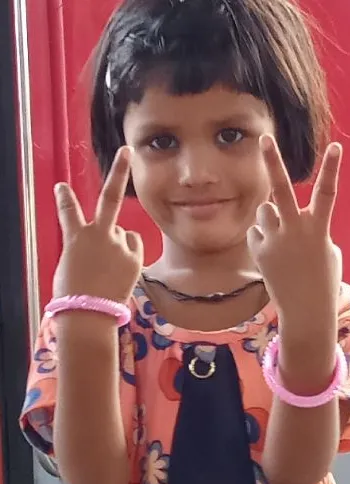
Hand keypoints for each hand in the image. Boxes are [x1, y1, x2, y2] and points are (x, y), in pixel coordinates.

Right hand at [53, 147, 142, 304]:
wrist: (89, 314)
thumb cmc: (74, 295)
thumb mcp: (70, 266)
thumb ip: (84, 249)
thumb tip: (97, 245)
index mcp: (76, 237)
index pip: (68, 211)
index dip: (65, 198)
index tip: (62, 186)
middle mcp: (98, 235)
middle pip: (110, 198)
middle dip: (118, 171)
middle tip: (127, 151)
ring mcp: (118, 245)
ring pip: (122, 233)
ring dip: (118, 243)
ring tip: (109, 268)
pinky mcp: (134, 257)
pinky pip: (133, 246)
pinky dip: (128, 253)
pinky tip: (121, 270)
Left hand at [248, 136, 341, 332]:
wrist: (305, 309)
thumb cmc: (322, 277)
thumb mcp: (325, 248)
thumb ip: (309, 226)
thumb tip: (288, 215)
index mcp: (318, 229)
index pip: (327, 193)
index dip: (332, 169)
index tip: (336, 146)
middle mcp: (294, 231)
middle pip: (281, 190)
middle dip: (273, 163)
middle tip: (264, 139)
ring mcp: (274, 241)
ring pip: (264, 210)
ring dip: (270, 216)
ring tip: (280, 237)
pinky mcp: (259, 251)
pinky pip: (256, 231)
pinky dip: (263, 237)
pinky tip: (272, 254)